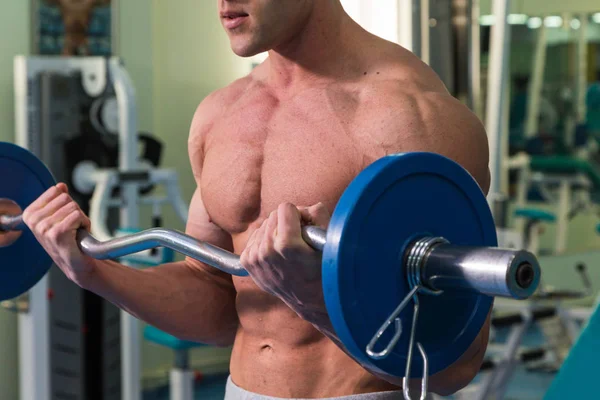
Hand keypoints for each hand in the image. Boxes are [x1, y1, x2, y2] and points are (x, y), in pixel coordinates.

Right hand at [22, 183, 94, 285]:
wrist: (77, 263)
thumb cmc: (69, 240)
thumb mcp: (60, 216)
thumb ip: (58, 200)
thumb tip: (60, 186)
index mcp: (31, 214)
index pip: (55, 191)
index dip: (66, 203)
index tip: (64, 217)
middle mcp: (34, 221)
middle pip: (66, 198)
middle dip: (75, 211)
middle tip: (73, 226)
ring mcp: (44, 227)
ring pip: (73, 207)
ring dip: (81, 219)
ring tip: (75, 232)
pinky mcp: (57, 233)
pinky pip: (78, 216)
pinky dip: (85, 224)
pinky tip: (79, 235)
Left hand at [240, 202, 329, 319]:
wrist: (309, 299)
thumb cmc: (322, 269)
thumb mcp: (329, 240)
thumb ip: (317, 213)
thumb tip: (301, 208)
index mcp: (287, 244)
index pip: (285, 207)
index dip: (298, 216)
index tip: (304, 229)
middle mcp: (267, 251)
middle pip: (273, 216)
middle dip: (286, 223)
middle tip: (298, 240)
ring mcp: (255, 258)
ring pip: (264, 225)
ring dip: (276, 232)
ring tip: (288, 250)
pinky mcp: (247, 262)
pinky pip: (255, 237)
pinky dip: (265, 241)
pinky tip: (277, 254)